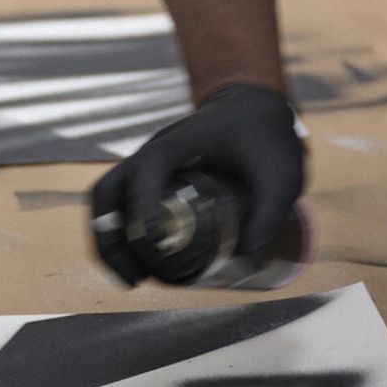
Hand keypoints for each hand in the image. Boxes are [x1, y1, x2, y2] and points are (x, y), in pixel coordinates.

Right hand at [90, 82, 303, 286]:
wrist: (253, 107)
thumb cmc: (265, 136)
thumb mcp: (279, 177)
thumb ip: (267, 218)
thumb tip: (248, 266)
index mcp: (178, 143)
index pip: (146, 171)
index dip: (142, 205)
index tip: (156, 243)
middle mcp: (153, 151)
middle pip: (108, 191)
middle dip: (111, 238)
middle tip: (135, 278)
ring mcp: (148, 163)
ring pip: (107, 199)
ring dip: (110, 240)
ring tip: (134, 278)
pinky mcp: (153, 176)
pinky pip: (121, 203)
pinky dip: (120, 233)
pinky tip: (141, 262)